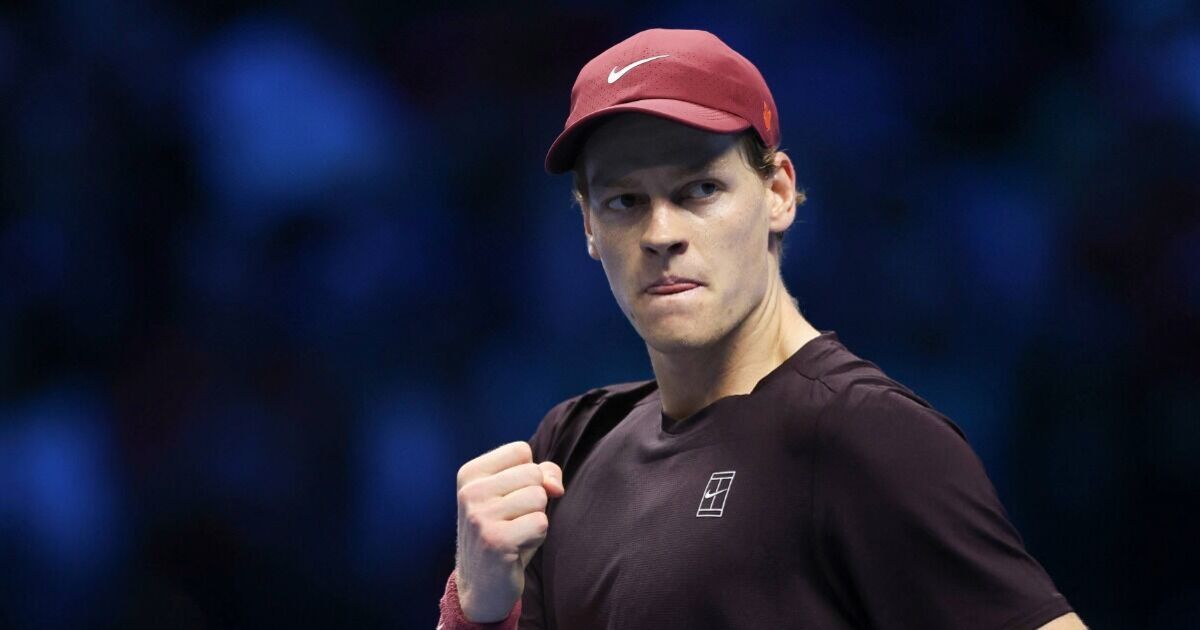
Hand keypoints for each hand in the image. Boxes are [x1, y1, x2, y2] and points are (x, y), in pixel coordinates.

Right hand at [454, 441, 564, 622]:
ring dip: (536, 518)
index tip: (509, 499)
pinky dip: (537, 536)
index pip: (521, 450)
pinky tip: (517, 548)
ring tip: (515, 533)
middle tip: (513, 521)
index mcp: (469, 474)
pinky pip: (541, 523)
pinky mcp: (496, 541)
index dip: (528, 474)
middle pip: (533, 473)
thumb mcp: (517, 494)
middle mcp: (470, 492)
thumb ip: (541, 473)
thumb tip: (555, 486)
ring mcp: (480, 517)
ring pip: (539, 496)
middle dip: (534, 498)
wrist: (482, 586)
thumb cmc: (505, 532)